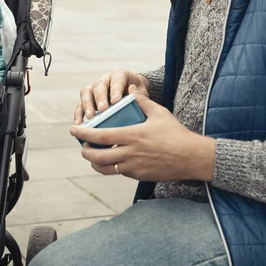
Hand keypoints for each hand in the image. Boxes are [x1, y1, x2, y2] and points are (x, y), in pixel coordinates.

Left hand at [70, 86, 215, 181]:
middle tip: (81, 146)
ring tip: (92, 155)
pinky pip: (119, 172)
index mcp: (132, 135)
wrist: (191, 157)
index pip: (101, 136)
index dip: (84, 134)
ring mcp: (134, 167)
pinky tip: (111, 160)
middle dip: (85, 152)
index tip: (74, 130)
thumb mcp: (159, 113)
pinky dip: (110, 167)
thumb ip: (142, 101)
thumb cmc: (176, 133)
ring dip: (95, 163)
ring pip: (106, 169)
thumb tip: (131, 90)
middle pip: (98, 157)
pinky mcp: (139, 175)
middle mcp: (130, 153)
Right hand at [74, 68, 149, 123]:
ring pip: (86, 92)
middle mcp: (104, 79)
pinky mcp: (88, 100)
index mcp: (119, 75)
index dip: (115, 90)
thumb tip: (135, 97)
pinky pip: (80, 105)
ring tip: (90, 117)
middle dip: (100, 98)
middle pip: (99, 85)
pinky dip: (79, 113)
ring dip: (87, 104)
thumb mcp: (142, 93)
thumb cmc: (138, 94)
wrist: (133, 93)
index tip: (116, 101)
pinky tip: (80, 124)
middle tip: (103, 110)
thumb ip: (140, 96)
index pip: (116, 80)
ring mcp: (94, 89)